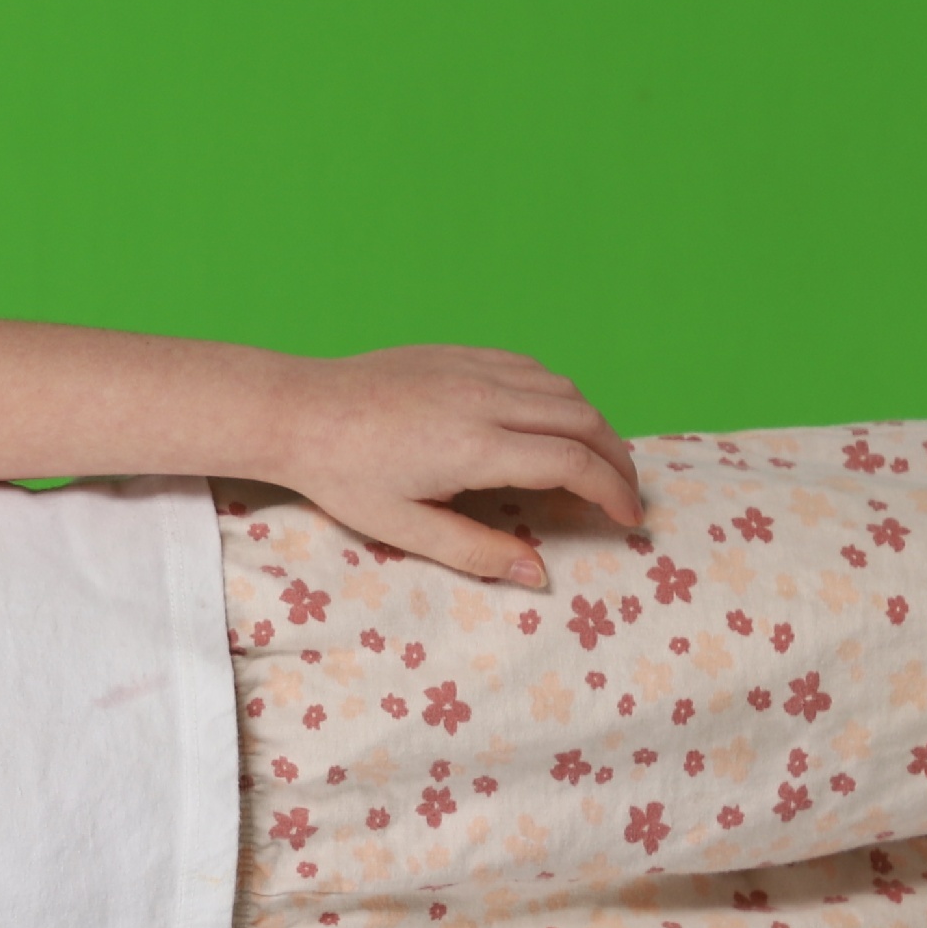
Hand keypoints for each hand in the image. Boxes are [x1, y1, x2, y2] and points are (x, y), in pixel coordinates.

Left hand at [272, 344, 644, 586]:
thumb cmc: (342, 476)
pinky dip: (559, 395)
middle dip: (618, 459)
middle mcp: (485, 398)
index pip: (574, 463)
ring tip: (599, 462)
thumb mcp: (404, 528)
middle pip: (585, 420)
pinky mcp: (459, 353)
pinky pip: (531, 368)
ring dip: (594, 424)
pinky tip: (556, 421)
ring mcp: (474, 368)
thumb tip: (536, 574)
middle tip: (627, 494)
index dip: (613, 492)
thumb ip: (475, 552)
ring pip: (563, 389)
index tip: (629, 519)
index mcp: (475, 446)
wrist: (297, 411)